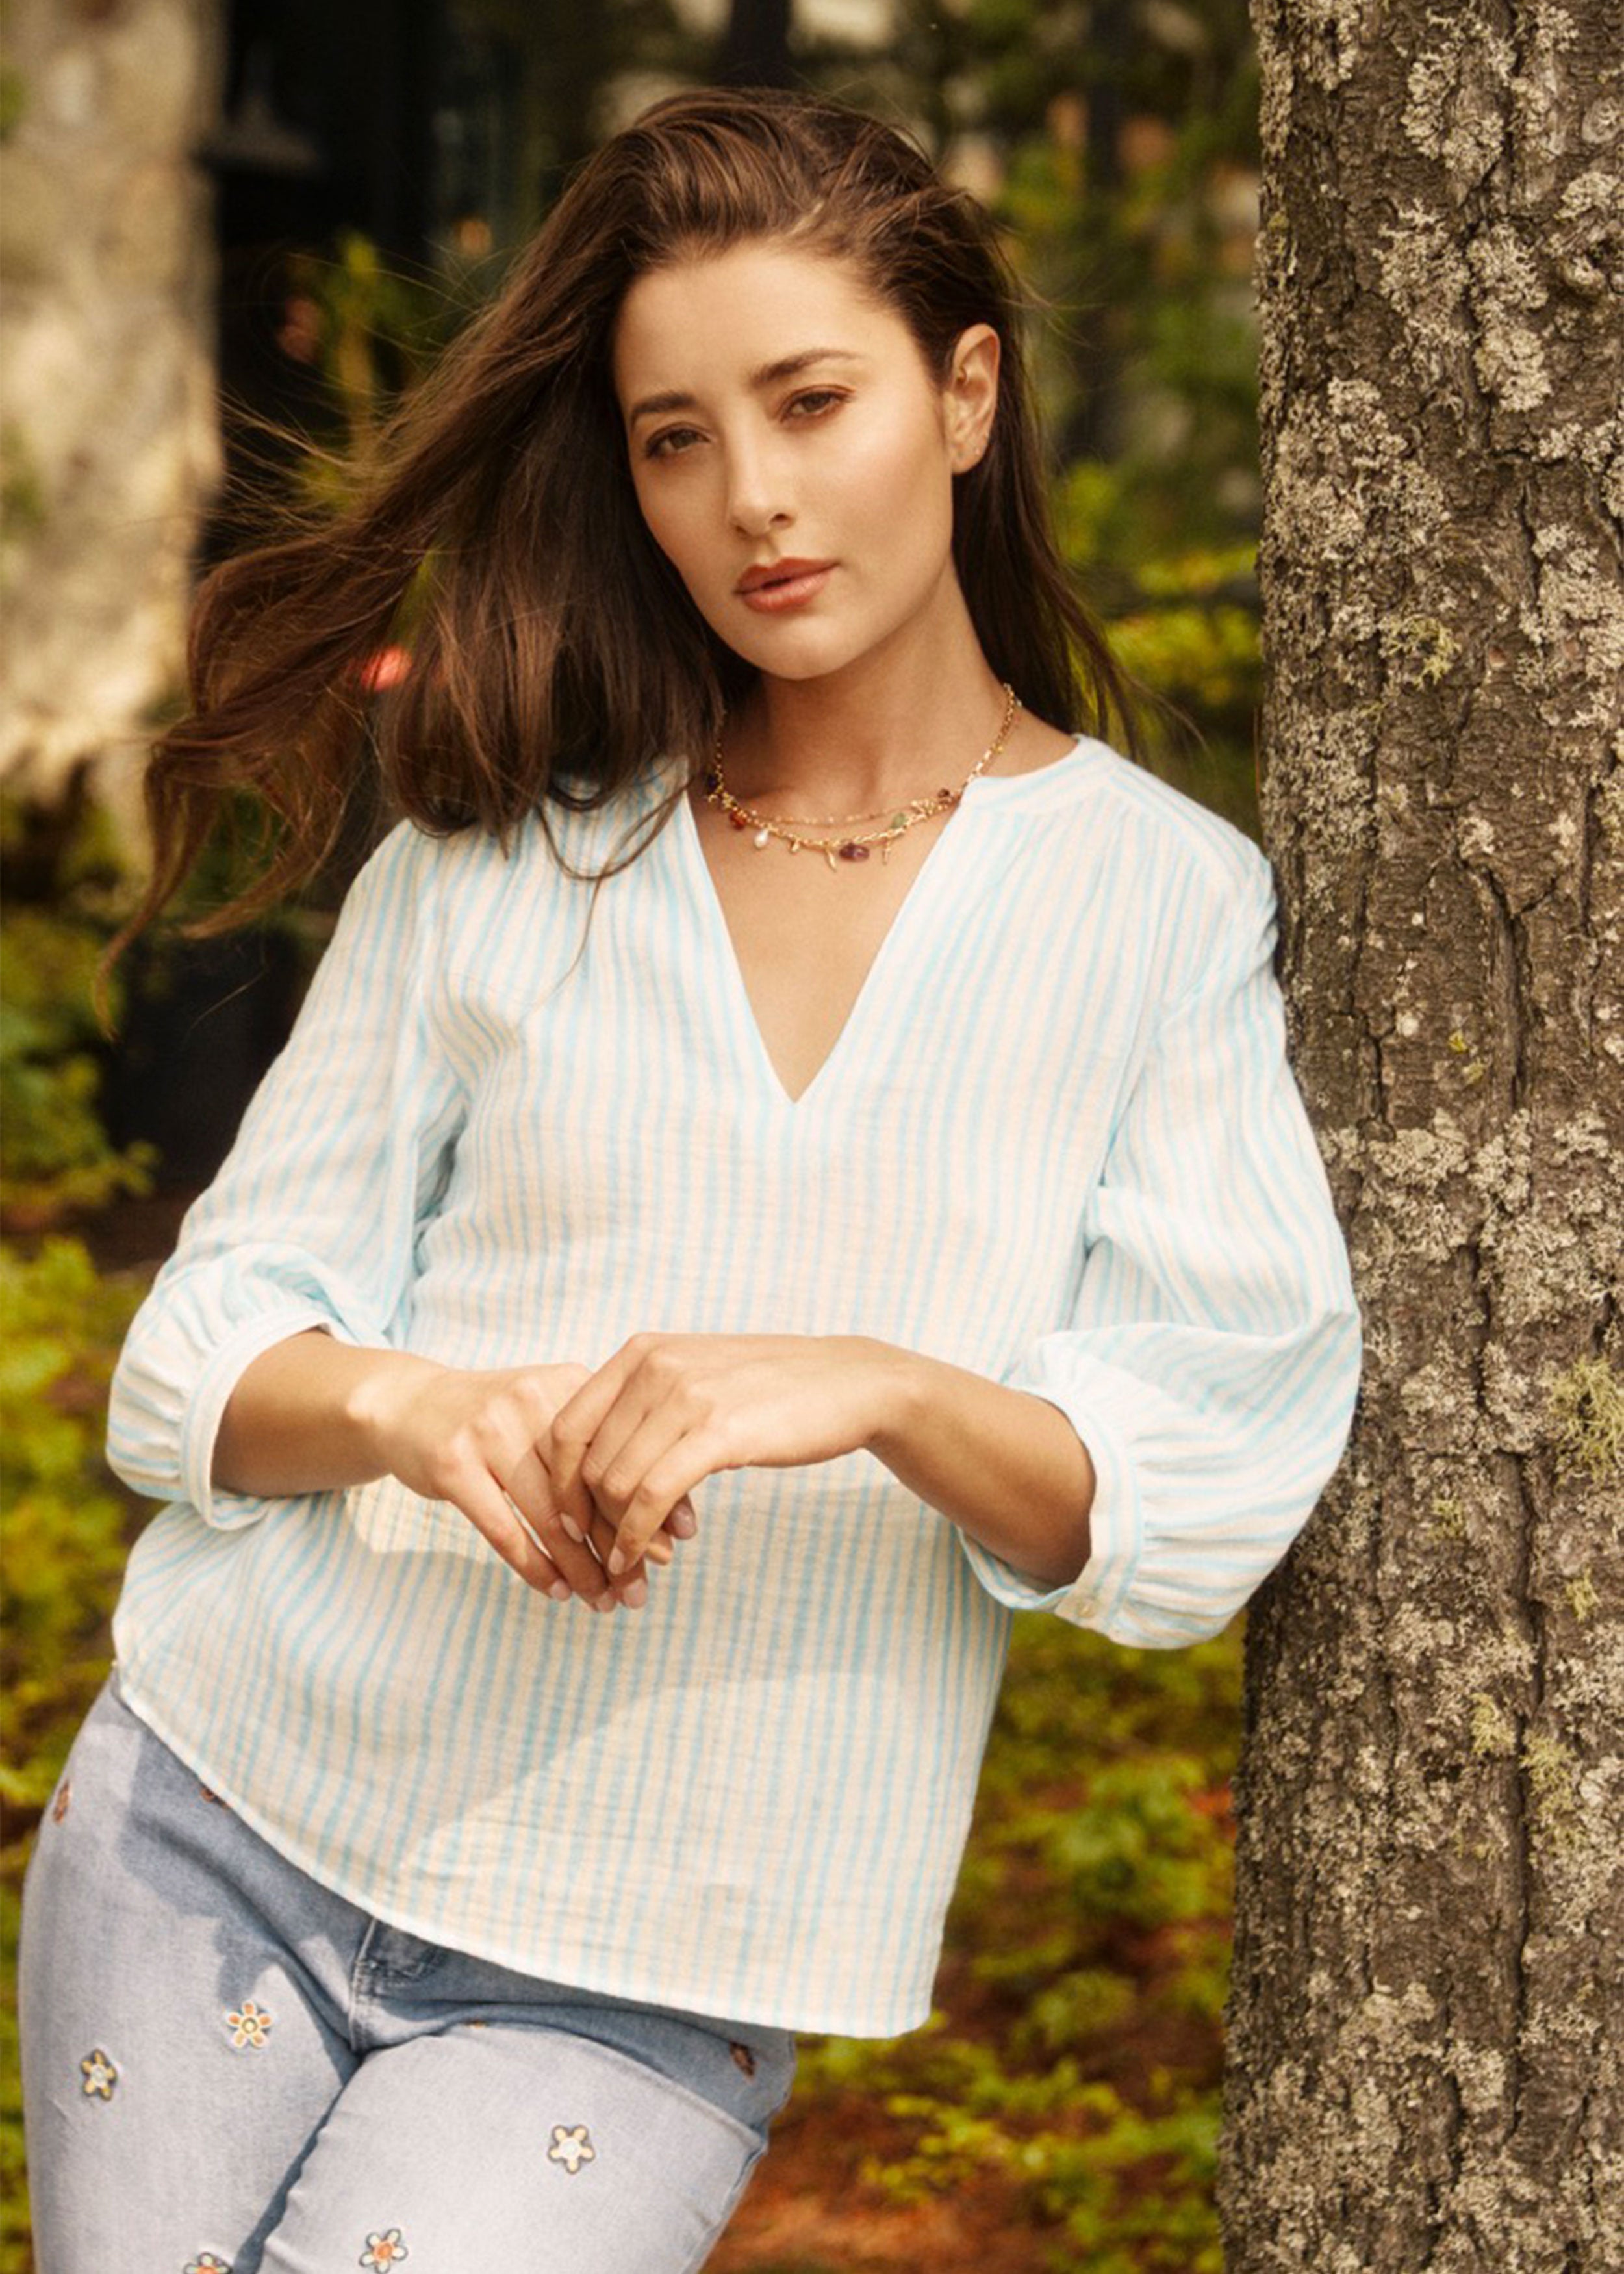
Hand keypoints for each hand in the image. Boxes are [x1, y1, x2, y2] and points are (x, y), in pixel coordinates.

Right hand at [360, 1359, 691, 1607]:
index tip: (675, 1547)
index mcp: (567, 1383)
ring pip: (550, 1517)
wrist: (409, 1405)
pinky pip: (504, 1530)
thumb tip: (670, 1514)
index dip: (650, 1502)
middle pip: (588, 1489)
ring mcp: (489, 1431)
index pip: (619, 1454)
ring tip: (603, 1602)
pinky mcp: (453, 1464)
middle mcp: (531, 1400)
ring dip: (580, 1568)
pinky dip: (535, 1567)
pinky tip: (557, 1591)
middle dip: (619, 1545)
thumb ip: (598, 1450)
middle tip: (639, 1590)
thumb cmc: (496, 1422)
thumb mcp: (548, 1413)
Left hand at [548, 1334, 895, 1580]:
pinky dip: (636, 1535)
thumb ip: (645, 1405)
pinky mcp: (718, 1431)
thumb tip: (595, 1468)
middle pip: (586, 1464)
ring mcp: (685, 1396)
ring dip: (617, 1536)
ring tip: (639, 1563)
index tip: (571, 1525)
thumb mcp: (697, 1377)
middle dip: (589, 1523)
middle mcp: (653, 1367)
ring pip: (614, 1483)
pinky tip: (640, 1557)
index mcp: (640, 1352)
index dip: (556, 1484)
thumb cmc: (771, 1390)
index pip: (565, 1427)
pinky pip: (651, 1495)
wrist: (850, 1383)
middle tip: (606, 1561)